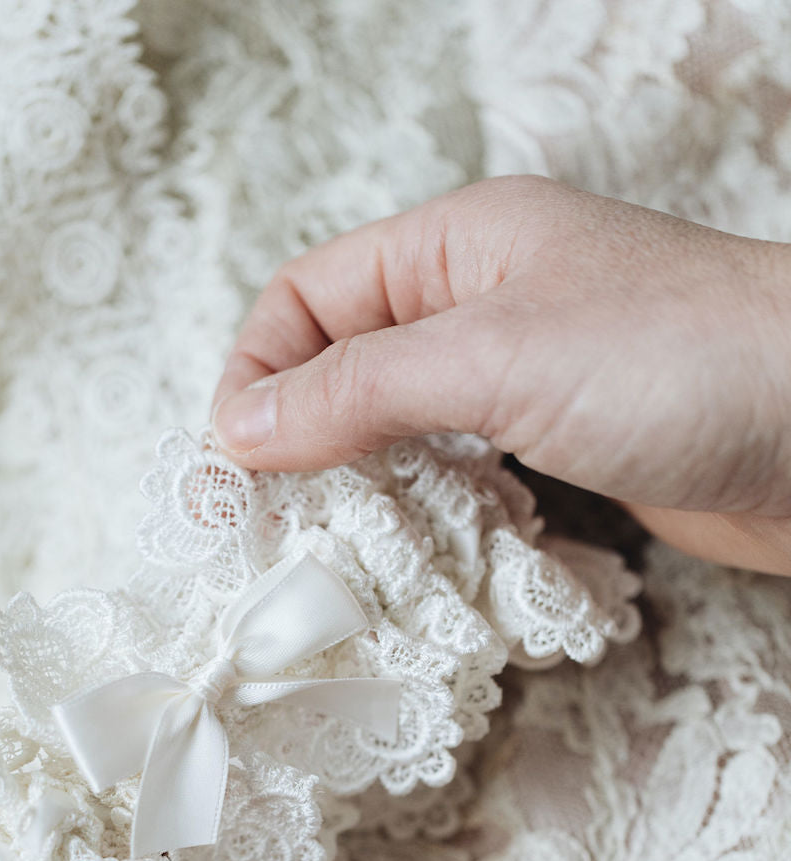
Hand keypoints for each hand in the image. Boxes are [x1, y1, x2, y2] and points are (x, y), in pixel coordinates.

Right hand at [211, 176, 790, 575]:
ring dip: (361, 492)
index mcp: (459, 245)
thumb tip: (240, 428)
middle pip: (348, 369)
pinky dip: (428, 520)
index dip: (259, 374)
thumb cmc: (680, 358)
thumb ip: (360, 388)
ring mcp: (525, 383)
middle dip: (300, 443)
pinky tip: (415, 562)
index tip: (232, 464)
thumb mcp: (494, 355)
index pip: (310, 298)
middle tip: (268, 526)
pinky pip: (462, 484)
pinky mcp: (561, 453)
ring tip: (331, 555)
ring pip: (402, 435)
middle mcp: (485, 307)